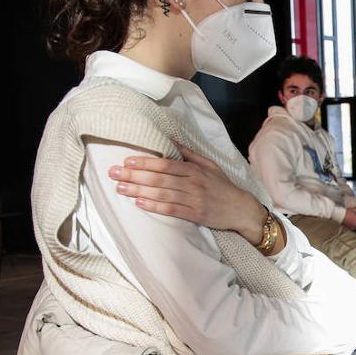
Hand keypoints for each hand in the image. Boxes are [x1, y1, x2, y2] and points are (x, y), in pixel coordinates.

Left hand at [110, 145, 268, 241]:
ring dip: (139, 191)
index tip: (127, 161)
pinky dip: (155, 206)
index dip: (145, 162)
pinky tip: (140, 204)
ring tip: (120, 188)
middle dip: (135, 176)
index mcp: (195, 170)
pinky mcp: (195, 214)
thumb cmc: (223, 187)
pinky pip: (172, 209)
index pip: (166, 164)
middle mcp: (193, 183)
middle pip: (159, 178)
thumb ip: (189, 154)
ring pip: (162, 193)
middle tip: (113, 174)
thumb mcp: (210, 165)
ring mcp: (194, 199)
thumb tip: (170, 139)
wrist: (242, 210)